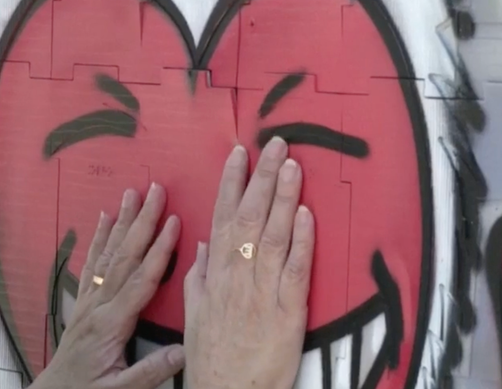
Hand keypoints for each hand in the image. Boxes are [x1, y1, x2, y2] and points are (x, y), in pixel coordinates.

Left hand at [32, 183, 185, 388]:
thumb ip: (151, 371)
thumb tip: (184, 350)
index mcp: (113, 324)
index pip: (141, 280)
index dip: (160, 250)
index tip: (175, 222)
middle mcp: (99, 306)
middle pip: (125, 256)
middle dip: (142, 221)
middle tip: (155, 190)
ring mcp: (90, 301)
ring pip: (108, 254)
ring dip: (122, 222)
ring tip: (132, 194)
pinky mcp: (84, 303)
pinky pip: (92, 264)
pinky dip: (99, 238)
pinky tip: (104, 219)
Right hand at [184, 137, 315, 388]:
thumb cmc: (212, 358)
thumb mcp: (194, 314)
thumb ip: (198, 278)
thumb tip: (203, 245)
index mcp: (214, 274)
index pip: (221, 217)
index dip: (231, 183)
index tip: (239, 153)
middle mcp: (236, 276)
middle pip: (249, 217)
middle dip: (262, 177)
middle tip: (275, 144)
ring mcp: (262, 292)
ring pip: (273, 235)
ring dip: (283, 197)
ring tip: (292, 165)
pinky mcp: (288, 311)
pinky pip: (296, 269)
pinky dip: (302, 240)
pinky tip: (307, 214)